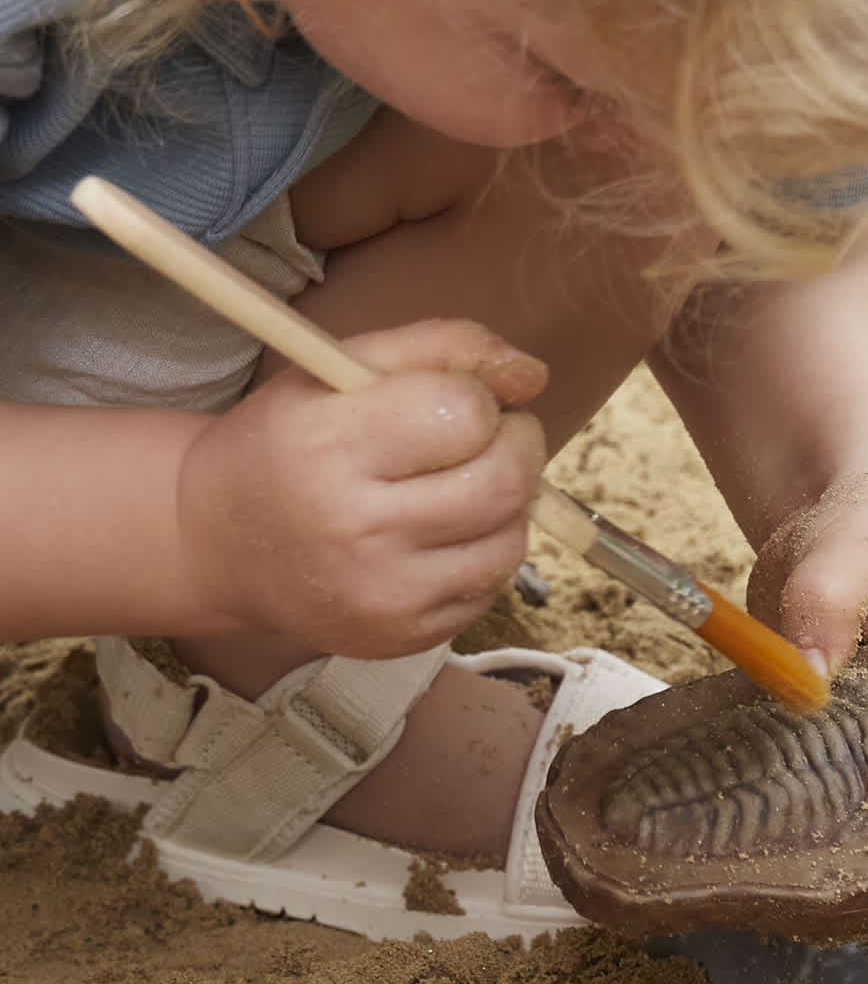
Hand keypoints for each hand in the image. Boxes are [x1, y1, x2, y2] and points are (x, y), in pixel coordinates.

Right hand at [176, 319, 547, 658]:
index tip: (461, 401)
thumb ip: (441, 347)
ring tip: (459, 487)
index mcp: (328, 445)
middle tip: (491, 437)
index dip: (481, 399)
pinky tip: (439, 536)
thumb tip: (532, 373)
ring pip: (511, 538)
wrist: (220, 544)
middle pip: (506, 482)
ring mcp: (383, 592)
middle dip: (519, 447)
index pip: (466, 413)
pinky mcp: (404, 635)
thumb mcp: (339, 369)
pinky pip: (491, 586)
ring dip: (507, 505)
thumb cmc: (289, 443)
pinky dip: (483, 552)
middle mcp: (354, 527)